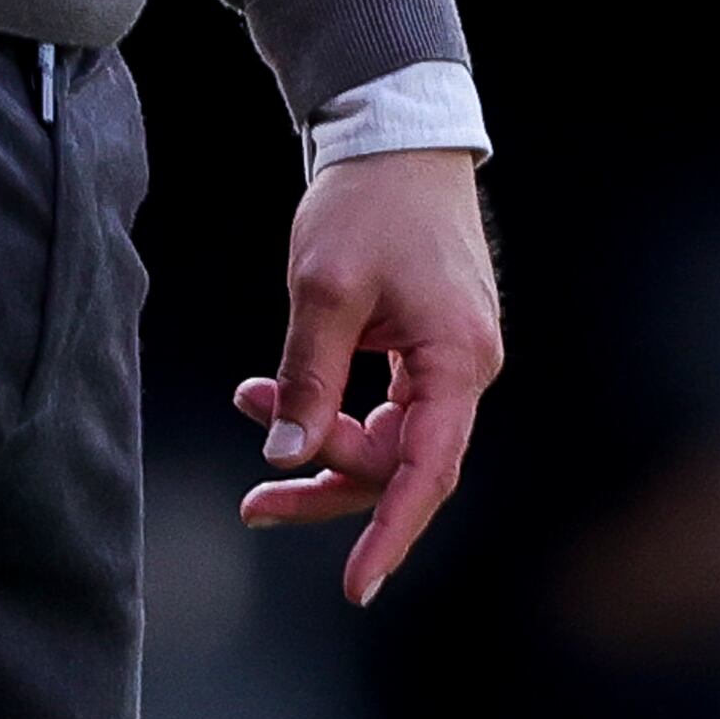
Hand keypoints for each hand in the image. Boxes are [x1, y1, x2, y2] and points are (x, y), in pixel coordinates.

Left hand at [233, 145, 503, 604]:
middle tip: (254, 500)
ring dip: (321, 440)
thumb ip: (309, 379)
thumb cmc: (369, 201)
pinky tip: (277, 395)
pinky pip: (384, 404)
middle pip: (399, 462)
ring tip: (252, 412)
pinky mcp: (427, 344)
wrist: (396, 132)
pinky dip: (331, 405)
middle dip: (325, 480)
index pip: (426, 473)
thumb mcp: (326, 290)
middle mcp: (467, 369)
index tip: (356, 586)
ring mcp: (450, 358)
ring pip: (387, 437)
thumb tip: (288, 457)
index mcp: (458, 360)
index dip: (390, 534)